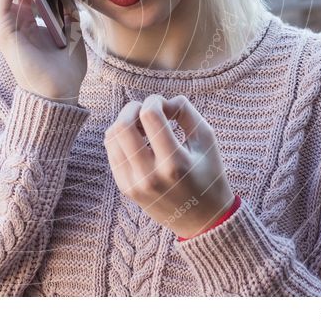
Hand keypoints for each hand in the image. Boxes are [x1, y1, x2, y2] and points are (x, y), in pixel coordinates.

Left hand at [103, 94, 234, 237]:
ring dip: (125, 122)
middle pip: (123, 125)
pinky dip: (121, 139)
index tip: (165, 106)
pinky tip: (137, 140)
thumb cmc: (209, 176)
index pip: (150, 116)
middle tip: (147, 111)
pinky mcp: (126, 188)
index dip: (155, 101)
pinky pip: (112, 153)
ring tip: (143, 126)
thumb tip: (165, 100)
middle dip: (133, 108)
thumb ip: (186, 112)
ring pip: (112, 138)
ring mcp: (134, 184)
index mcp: (175, 163)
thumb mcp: (207, 140)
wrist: (203, 220)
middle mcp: (150, 175)